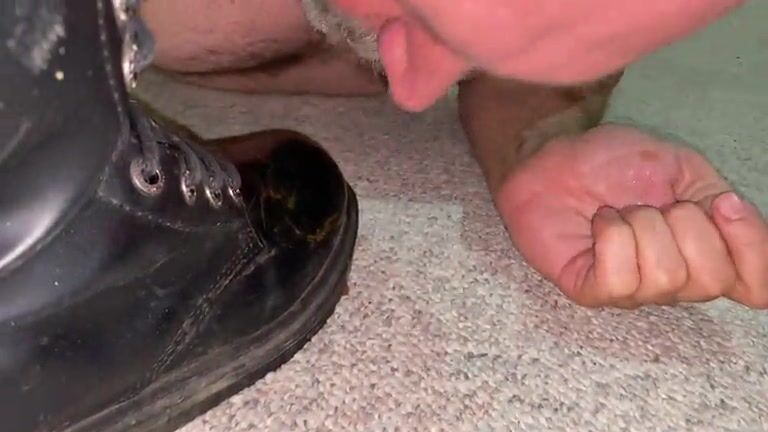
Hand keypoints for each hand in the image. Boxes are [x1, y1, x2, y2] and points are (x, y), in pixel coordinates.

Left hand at [496, 124, 767, 308]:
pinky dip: (612, 236)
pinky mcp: (591, 290)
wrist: (557, 156)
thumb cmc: (614, 164)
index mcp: (706, 254)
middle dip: (685, 224)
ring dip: (643, 225)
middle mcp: (675, 282)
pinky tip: (601, 221)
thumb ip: (721, 204)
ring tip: (622, 210)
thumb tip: (738, 222)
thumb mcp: (684, 171)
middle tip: (655, 203)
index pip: (757, 288)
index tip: (723, 204)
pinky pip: (620, 280)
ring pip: (666, 277)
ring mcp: (633, 291)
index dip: (753, 251)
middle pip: (711, 281)